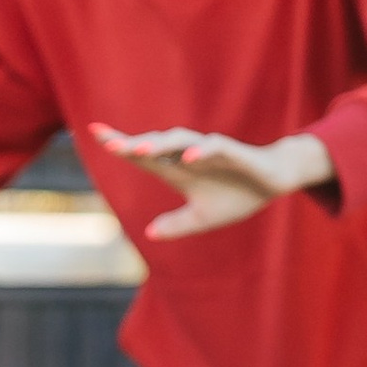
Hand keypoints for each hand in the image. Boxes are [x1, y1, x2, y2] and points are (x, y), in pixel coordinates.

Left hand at [91, 124, 333, 238]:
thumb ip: (177, 225)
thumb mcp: (202, 218)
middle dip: (132, 143)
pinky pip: (213, 147)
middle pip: (155, 145)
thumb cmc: (235, 196)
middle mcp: (187, 156)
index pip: (143, 155)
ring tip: (139, 148)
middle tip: (109, 144)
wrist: (272, 183)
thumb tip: (150, 233)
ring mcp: (208, 151)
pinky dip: (200, 151)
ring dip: (160, 143)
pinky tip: (187, 158)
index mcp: (176, 170)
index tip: (94, 133)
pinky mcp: (232, 151)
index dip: (120, 144)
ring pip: (179, 141)